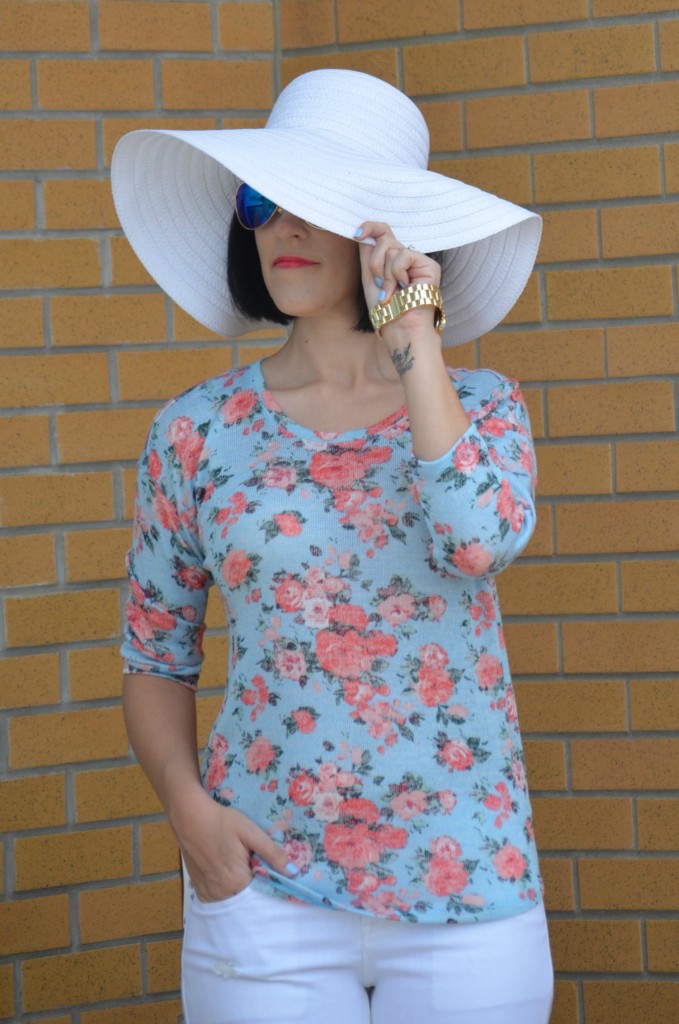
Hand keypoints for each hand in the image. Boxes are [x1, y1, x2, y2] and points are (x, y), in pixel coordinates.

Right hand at [171, 788, 294, 901]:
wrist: (190, 816)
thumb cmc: (222, 821)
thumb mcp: (251, 832)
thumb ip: (272, 853)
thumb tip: (294, 872)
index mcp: (237, 882)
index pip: (262, 893)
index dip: (269, 881)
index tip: (270, 868)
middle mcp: (221, 893)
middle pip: (247, 897)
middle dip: (254, 884)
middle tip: (253, 862)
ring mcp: (207, 892)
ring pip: (232, 898)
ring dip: (239, 887)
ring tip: (240, 865)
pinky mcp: (198, 888)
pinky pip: (218, 896)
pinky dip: (225, 888)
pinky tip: (226, 870)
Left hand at [355, 220, 440, 310]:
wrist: (398, 326)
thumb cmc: (384, 309)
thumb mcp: (370, 277)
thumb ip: (368, 255)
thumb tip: (364, 234)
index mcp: (391, 259)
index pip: (383, 232)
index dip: (370, 227)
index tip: (357, 234)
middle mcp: (405, 257)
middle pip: (384, 239)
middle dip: (375, 264)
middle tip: (381, 285)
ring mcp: (418, 260)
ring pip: (391, 248)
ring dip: (385, 274)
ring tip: (392, 292)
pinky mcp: (429, 265)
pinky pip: (403, 255)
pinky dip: (397, 273)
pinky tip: (404, 287)